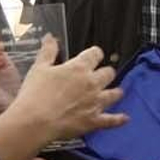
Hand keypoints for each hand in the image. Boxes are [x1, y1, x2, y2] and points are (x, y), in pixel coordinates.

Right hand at [0, 39, 126, 159]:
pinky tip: (125, 118)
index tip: (94, 55)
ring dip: (116, 92)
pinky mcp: (94, 120)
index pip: (95, 54)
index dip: (95, 53)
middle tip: (103, 74)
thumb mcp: (39, 68)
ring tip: (117, 92)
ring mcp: (95, 102)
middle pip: (109, 73)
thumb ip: (48, 51)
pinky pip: (112, 120)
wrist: (35, 121)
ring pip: (114, 94)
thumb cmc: (35, 95)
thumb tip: (50, 38)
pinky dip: (119, 119)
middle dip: (106, 72)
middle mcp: (91, 83)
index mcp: (78, 68)